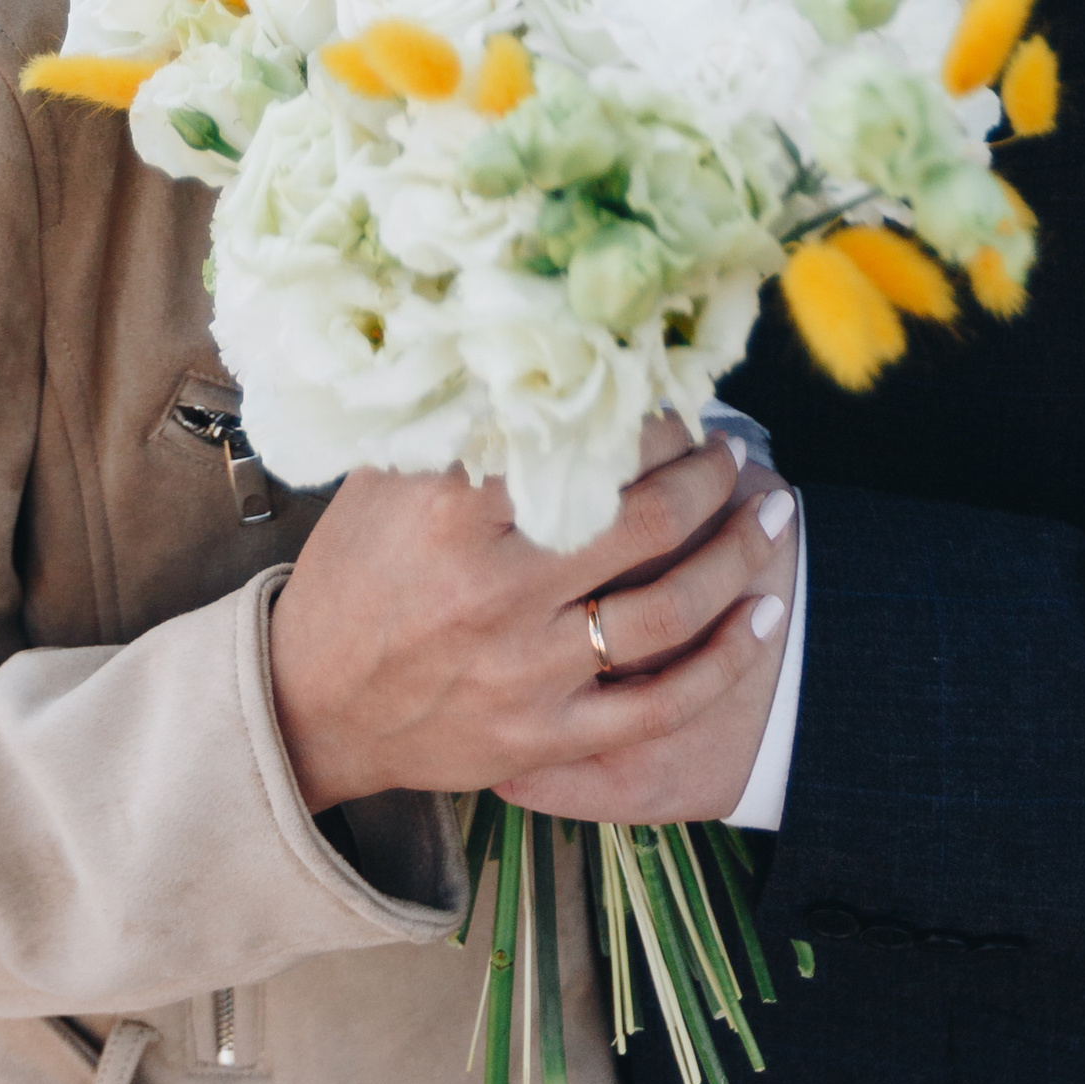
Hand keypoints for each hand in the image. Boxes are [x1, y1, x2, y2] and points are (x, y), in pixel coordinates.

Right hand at [268, 424, 793, 817]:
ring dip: (737, 555)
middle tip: (734, 453)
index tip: (678, 399)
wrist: (311, 704)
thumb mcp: (388, 477)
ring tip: (773, 513)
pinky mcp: (546, 737)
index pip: (584, 445)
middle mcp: (498, 591)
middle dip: (710, 477)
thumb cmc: (356, 573)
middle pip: (646, 522)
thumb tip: (538, 346)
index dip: (648, 418)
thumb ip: (463, 422)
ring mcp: (528, 671)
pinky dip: (726, 661)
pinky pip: (661, 705)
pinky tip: (767, 615)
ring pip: (670, 609)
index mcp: (455, 512)